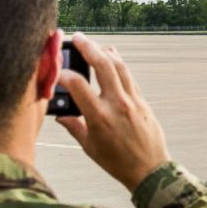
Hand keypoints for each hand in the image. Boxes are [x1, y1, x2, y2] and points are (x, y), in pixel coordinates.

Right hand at [56, 32, 170, 191]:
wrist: (149, 170)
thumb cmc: (117, 162)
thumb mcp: (89, 147)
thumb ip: (74, 126)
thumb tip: (61, 114)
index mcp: (99, 117)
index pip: (77, 85)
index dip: (64, 74)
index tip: (57, 72)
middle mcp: (117, 104)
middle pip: (102, 65)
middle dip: (88, 47)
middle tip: (77, 37)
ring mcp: (132, 100)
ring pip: (118, 65)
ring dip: (104, 50)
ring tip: (92, 43)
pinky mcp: (142, 100)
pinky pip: (128, 75)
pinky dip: (118, 63)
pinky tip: (111, 56)